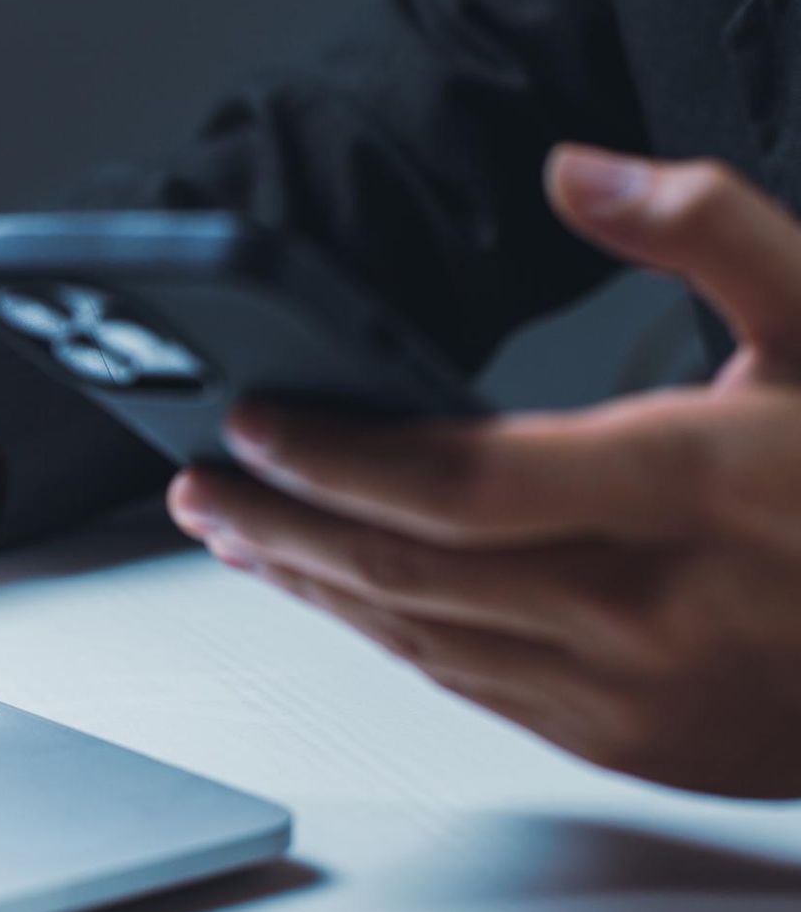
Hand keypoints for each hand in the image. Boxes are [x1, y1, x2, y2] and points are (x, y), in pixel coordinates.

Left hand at [167, 145, 800, 797]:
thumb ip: (714, 231)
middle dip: (280, 522)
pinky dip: (379, 631)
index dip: (337, 453)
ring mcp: (627, 691)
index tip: (252, 418)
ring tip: (233, 531)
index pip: (462, 482)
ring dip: (308, 581)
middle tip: (198, 479)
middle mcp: (646, 608)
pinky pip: (461, 684)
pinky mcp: (618, 740)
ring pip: (417, 636)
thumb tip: (581, 171)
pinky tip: (333, 594)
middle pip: (407, 569)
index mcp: (694, 492)